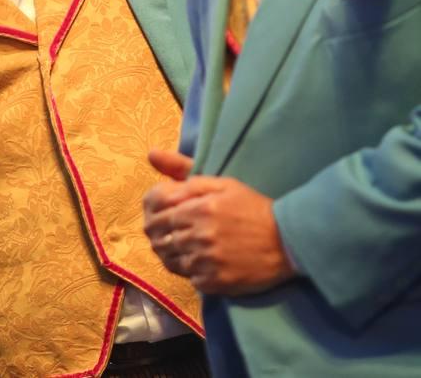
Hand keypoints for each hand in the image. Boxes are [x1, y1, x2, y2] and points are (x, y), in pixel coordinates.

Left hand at [143, 148, 293, 294]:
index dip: (158, 221)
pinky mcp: (218, 282)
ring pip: (174, 262)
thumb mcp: (223, 184)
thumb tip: (154, 160)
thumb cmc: (253, 208)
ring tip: (189, 251)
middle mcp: (200, 236)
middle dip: (163, 239)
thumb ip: (186, 173)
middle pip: (162, 241)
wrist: (289, 241)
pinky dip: (194, 273)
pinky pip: (192, 280)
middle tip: (173, 238)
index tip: (165, 222)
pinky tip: (205, 264)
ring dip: (176, 257)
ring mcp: (208, 261)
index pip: (159, 218)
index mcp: (198, 210)